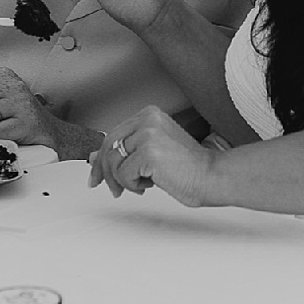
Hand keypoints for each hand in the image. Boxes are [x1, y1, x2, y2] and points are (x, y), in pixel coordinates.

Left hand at [90, 106, 221, 206]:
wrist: (209, 176)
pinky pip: (124, 174)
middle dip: (104, 171)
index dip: (101, 157)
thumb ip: (126, 150)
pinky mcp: (149, 151)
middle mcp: (147, 118)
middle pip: (108, 145)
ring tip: (139, 186)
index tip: (96, 175)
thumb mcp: (151, 152)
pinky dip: (132, 185)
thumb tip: (95, 157)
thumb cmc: (186, 167)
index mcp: (149, 114)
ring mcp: (148, 133)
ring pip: (114, 162)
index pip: (113, 134)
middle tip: (111, 189)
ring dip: (122, 181)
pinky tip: (149, 185)